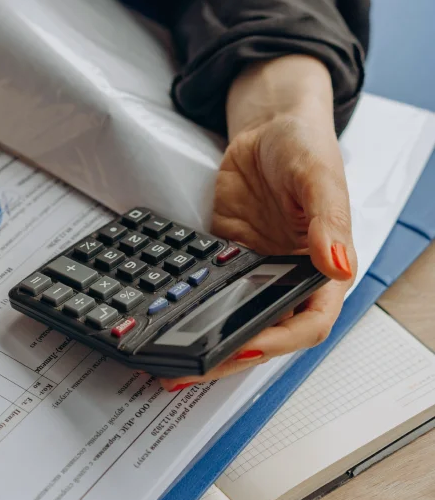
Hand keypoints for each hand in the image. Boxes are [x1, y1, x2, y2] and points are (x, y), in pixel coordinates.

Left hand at [161, 55, 356, 390]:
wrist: (267, 128)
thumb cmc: (304, 147)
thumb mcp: (318, 176)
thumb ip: (327, 221)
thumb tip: (336, 264)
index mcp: (323, 270)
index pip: (308, 323)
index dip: (278, 341)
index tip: (245, 348)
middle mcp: (288, 279)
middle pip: (264, 333)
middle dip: (228, 357)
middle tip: (188, 371)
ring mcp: (253, 272)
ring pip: (231, 320)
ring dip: (205, 343)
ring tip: (169, 363)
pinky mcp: (224, 260)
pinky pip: (206, 292)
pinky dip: (187, 310)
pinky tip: (163, 322)